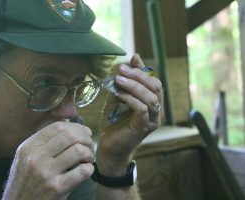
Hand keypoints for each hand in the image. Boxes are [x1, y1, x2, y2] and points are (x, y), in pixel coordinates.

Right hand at [2, 122, 94, 199]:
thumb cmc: (26, 181)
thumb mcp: (26, 157)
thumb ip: (43, 142)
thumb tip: (70, 126)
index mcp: (29, 146)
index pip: (58, 126)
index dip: (76, 127)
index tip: (85, 132)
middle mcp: (36, 157)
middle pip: (70, 136)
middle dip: (85, 138)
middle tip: (89, 145)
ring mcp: (46, 172)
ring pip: (78, 151)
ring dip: (89, 153)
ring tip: (87, 159)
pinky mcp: (57, 188)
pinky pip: (82, 171)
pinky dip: (89, 169)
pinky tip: (86, 170)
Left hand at [97, 54, 162, 172]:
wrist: (109, 146)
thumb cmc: (113, 121)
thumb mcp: (118, 98)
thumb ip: (123, 84)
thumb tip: (125, 64)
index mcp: (152, 102)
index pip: (154, 81)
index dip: (143, 70)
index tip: (131, 59)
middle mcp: (157, 111)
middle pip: (156, 87)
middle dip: (138, 75)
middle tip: (121, 69)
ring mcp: (153, 120)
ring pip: (151, 97)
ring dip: (134, 85)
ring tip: (118, 79)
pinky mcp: (144, 127)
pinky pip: (142, 109)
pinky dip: (131, 98)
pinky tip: (120, 93)